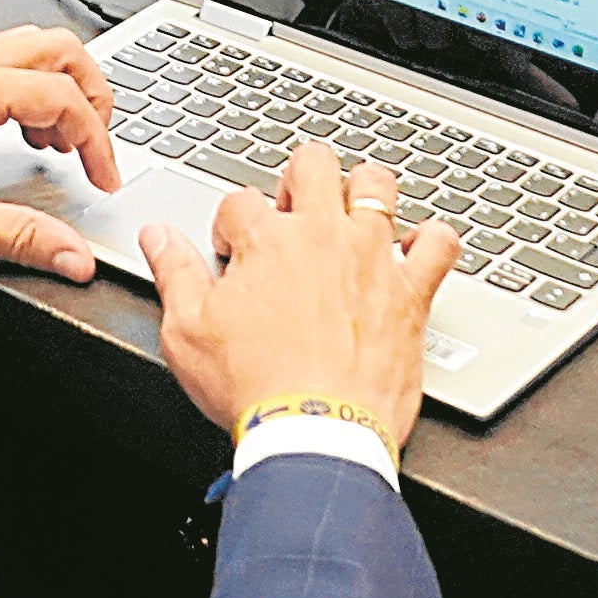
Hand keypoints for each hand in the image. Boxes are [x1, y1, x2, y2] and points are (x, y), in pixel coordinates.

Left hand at [0, 30, 118, 280]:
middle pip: (55, 47)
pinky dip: (31, 95)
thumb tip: (72, 255)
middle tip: (96, 144)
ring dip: (60, 90)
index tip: (102, 179)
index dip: (95, 139)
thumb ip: (18, 237)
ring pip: (30, 49)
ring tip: (61, 145)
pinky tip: (24, 139)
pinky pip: (4, 68)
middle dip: (91, 93)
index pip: (58, 94)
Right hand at [145, 139, 452, 450]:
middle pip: (313, 163)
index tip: (232, 254)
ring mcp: (371, 259)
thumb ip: (173, 272)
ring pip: (377, 184)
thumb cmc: (254, 388)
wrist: (316, 433)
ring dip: (364, 189)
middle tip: (292, 212)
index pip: (240, 201)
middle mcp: (322, 235)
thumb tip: (157, 235)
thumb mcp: (187, 333)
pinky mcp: (410, 293)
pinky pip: (439, 244)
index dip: (230, 226)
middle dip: (298, 178)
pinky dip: (432, 241)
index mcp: (266, 240)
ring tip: (352, 210)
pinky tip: (417, 248)